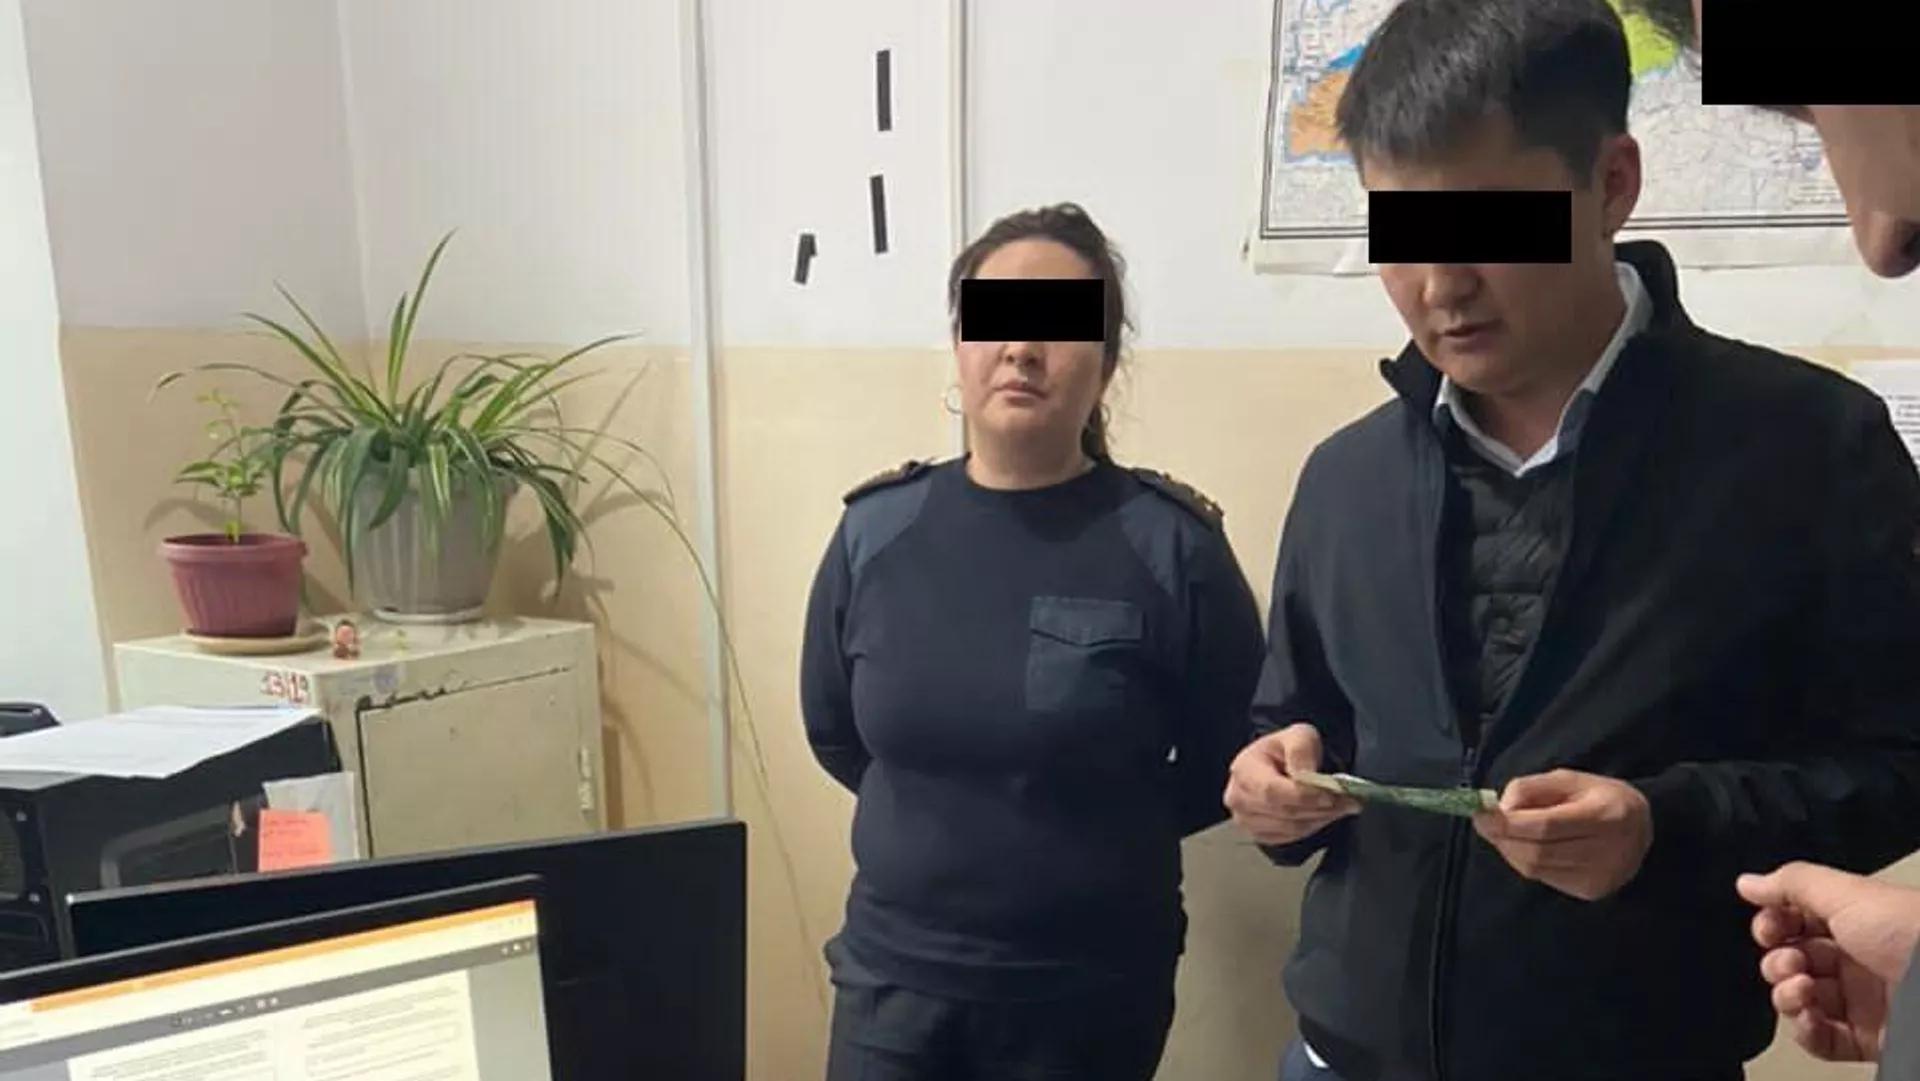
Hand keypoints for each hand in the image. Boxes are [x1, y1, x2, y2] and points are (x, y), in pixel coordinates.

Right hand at [1224, 724, 1359, 845]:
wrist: (1277, 763)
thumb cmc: (1284, 749)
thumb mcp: (1297, 735)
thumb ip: (1301, 750)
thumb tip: (1305, 775)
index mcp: (1244, 770)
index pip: (1272, 791)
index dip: (1304, 796)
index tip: (1332, 795)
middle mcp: (1239, 798)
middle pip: (1284, 812)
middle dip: (1320, 808)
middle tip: (1349, 801)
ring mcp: (1247, 820)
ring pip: (1291, 828)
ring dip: (1321, 818)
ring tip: (1343, 806)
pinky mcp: (1259, 834)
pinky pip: (1291, 838)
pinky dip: (1313, 827)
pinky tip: (1325, 814)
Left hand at [1472, 769, 1651, 901]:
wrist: (1641, 828)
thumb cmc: (1599, 797)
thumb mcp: (1568, 779)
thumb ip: (1531, 788)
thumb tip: (1499, 809)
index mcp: (1607, 815)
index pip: (1547, 827)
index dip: (1509, 824)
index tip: (1480, 814)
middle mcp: (1608, 851)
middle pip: (1538, 853)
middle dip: (1503, 838)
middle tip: (1484, 822)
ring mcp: (1601, 877)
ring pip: (1537, 869)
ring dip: (1511, 850)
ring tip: (1505, 832)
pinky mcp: (1592, 892)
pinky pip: (1545, 878)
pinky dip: (1526, 862)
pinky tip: (1527, 847)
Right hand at [1735, 861, 1919, 1062]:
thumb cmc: (1913, 931)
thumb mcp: (1847, 892)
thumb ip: (1792, 884)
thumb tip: (1747, 882)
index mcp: (1854, 921)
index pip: (1796, 922)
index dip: (1774, 925)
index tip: (1769, 927)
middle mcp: (1855, 958)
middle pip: (1791, 961)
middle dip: (1777, 960)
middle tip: (1790, 959)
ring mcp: (1859, 1000)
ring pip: (1798, 1000)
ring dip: (1786, 994)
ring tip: (1802, 987)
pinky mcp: (1865, 1038)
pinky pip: (1819, 1039)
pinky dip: (1803, 1030)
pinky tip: (1807, 1016)